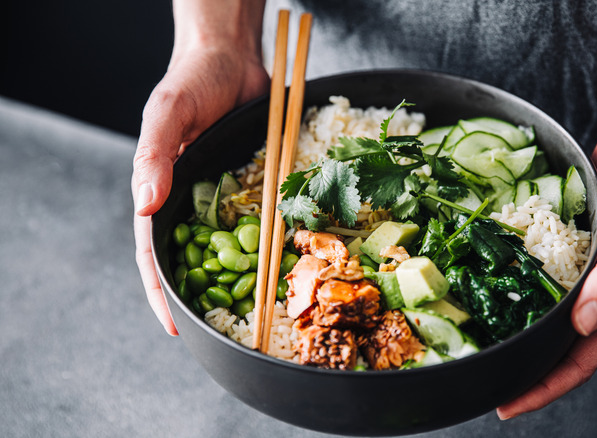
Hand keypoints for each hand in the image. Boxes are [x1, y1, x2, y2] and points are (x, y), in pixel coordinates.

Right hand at [132, 40, 269, 334]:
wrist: (230, 59)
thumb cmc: (190, 82)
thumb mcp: (167, 114)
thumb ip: (154, 157)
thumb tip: (144, 206)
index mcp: (160, 193)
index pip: (154, 255)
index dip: (162, 294)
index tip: (176, 328)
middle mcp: (190, 202)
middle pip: (193, 261)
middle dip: (203, 297)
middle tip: (226, 331)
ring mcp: (222, 197)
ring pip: (228, 249)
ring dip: (239, 278)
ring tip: (258, 311)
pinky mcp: (251, 187)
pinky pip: (259, 222)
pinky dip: (267, 244)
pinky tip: (283, 264)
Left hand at [497, 125, 596, 417]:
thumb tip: (584, 324)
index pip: (580, 364)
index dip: (545, 389)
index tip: (508, 405)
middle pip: (560, 352)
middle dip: (527, 374)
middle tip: (487, 385)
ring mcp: (584, 282)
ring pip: (549, 324)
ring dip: (521, 341)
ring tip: (485, 351)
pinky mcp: (569, 261)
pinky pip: (543, 292)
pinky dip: (520, 302)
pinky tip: (493, 301)